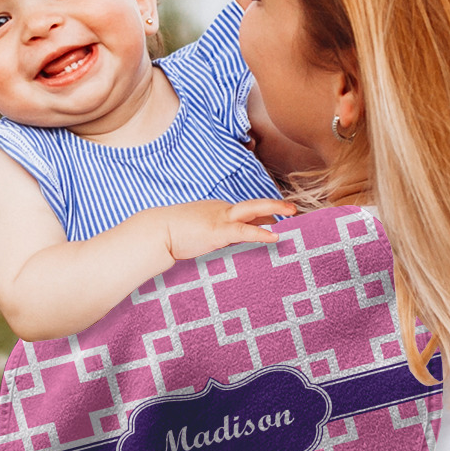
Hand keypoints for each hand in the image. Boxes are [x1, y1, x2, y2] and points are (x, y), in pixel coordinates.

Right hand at [160, 198, 295, 265]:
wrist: (156, 231)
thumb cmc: (171, 233)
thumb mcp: (196, 231)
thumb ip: (211, 235)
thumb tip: (215, 244)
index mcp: (217, 211)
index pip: (246, 212)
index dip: (264, 216)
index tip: (280, 219)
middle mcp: (222, 210)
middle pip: (254, 206)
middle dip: (275, 206)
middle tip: (293, 209)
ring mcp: (221, 218)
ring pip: (254, 210)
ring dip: (275, 211)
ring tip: (293, 215)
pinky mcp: (218, 231)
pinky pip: (244, 231)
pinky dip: (261, 233)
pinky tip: (276, 237)